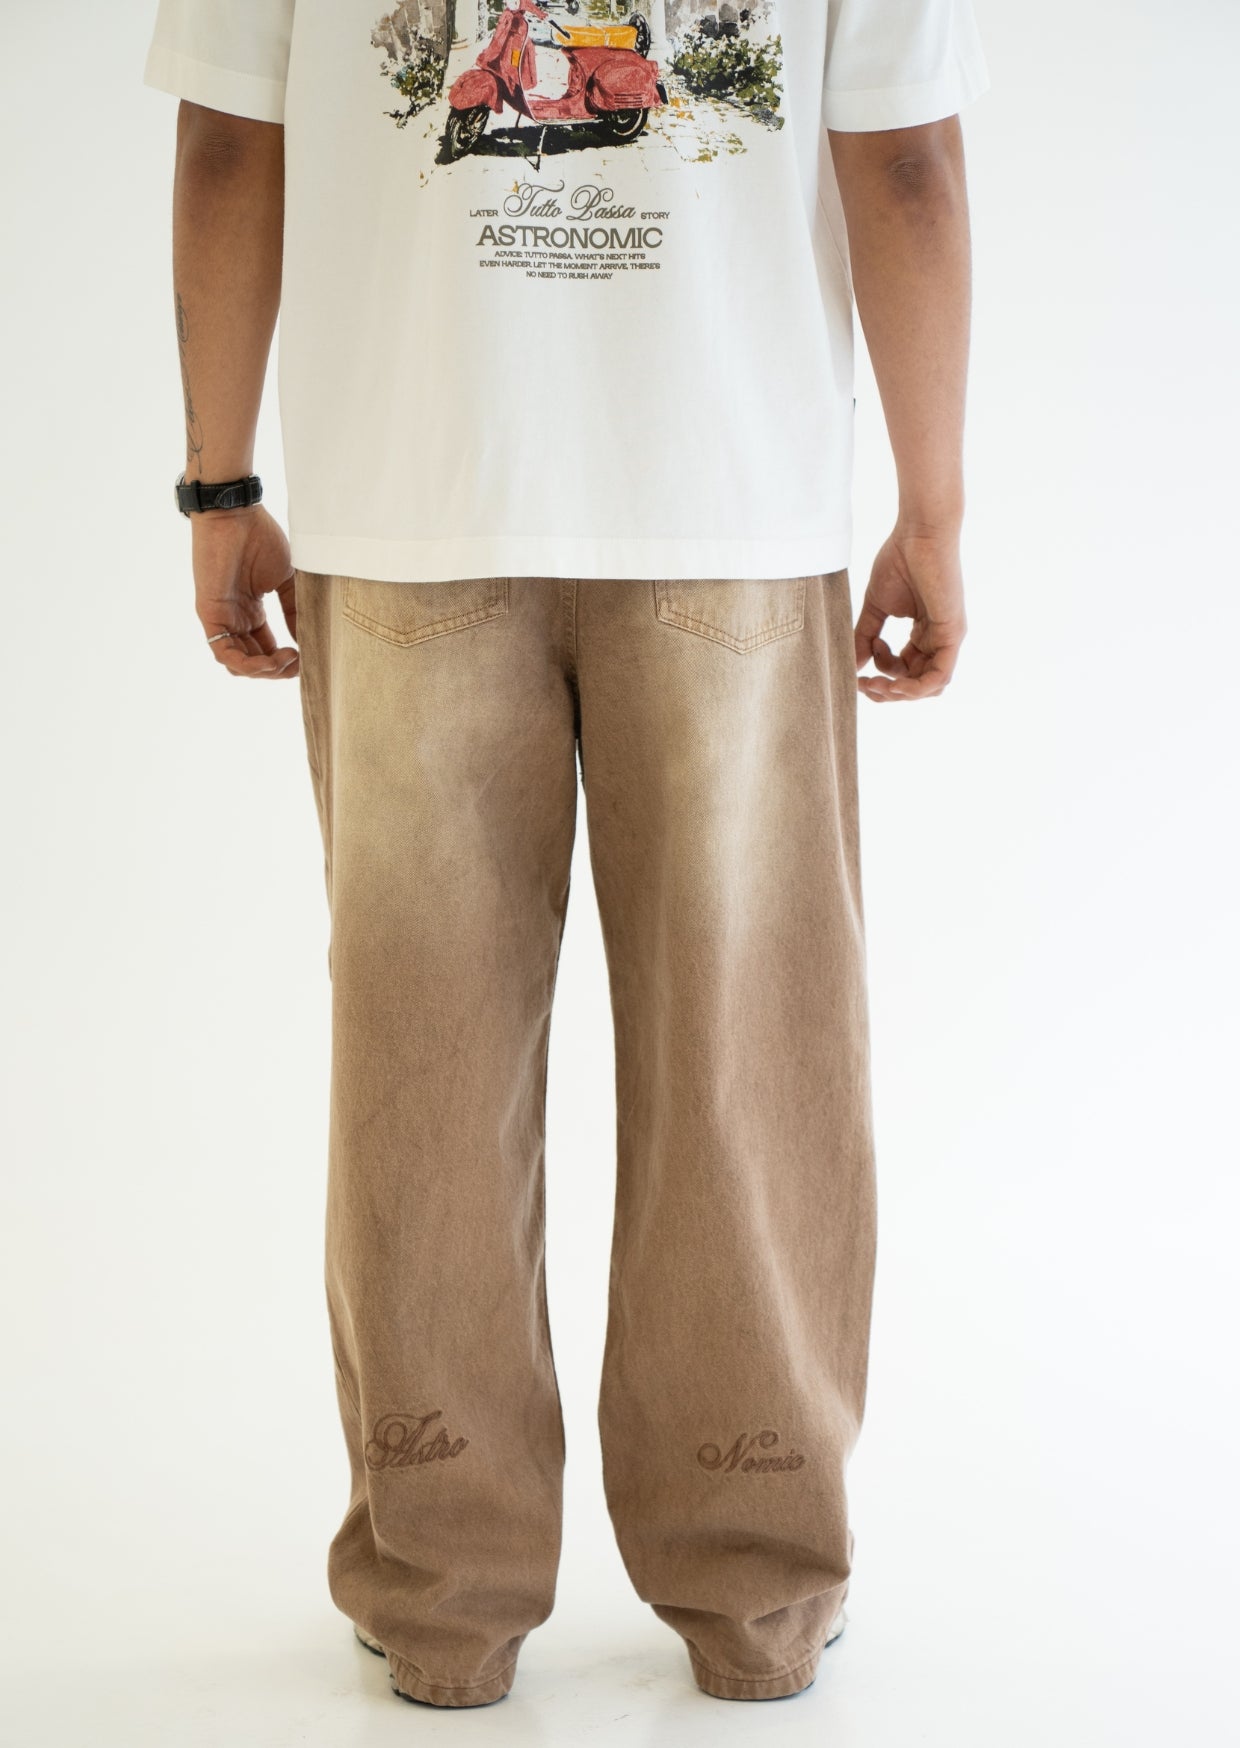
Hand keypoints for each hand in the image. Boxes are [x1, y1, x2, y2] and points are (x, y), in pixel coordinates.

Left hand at [191, 504, 298, 678]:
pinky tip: (270, 661)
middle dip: (277, 670)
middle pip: (253, 661)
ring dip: (264, 671)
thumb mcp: (285, 580)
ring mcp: (221, 618)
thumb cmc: (259, 538)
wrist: (234, 515)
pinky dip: (247, 664)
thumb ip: (294, 611)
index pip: (266, 649)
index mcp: (251, 611)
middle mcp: (235, 618)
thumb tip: (306, 641)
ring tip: (286, 661)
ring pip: (237, 664)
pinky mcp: (210, 615)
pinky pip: (223, 653)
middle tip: (298, 663)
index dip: (285, 661)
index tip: (307, 658)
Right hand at [854, 525, 966, 701]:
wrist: (919, 533)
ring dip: (900, 694)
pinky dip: (916, 688)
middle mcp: (938, 640)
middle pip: (917, 684)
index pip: (906, 671)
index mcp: (924, 634)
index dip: (881, 674)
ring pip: (930, 686)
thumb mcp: (876, 607)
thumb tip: (852, 666)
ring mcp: (948, 638)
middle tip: (864, 684)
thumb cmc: (900, 560)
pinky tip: (893, 684)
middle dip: (888, 691)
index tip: (861, 659)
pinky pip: (940, 676)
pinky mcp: (953, 633)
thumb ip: (865, 637)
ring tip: (877, 685)